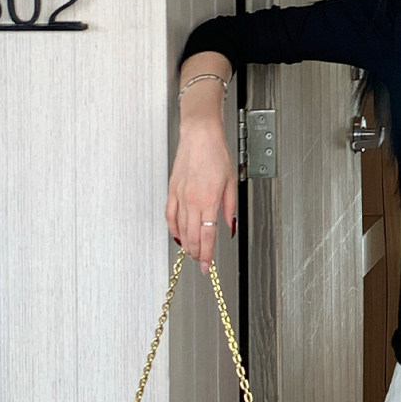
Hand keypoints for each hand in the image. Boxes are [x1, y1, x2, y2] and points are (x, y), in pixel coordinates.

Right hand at [166, 101, 235, 269]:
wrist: (199, 136)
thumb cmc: (216, 154)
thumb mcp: (231, 182)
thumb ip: (229, 208)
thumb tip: (230, 226)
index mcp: (208, 199)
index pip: (207, 235)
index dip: (207, 254)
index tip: (208, 265)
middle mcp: (191, 200)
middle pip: (193, 235)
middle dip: (197, 253)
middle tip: (201, 262)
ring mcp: (179, 196)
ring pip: (180, 228)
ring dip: (186, 244)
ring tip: (192, 253)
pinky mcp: (172, 190)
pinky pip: (170, 215)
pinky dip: (173, 229)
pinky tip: (178, 236)